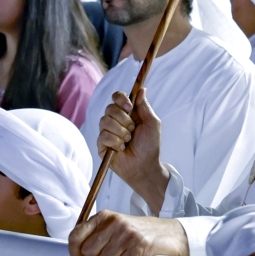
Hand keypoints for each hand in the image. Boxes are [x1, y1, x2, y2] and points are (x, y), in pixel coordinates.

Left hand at [62, 211, 188, 255]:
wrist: (172, 234)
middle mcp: (113, 222)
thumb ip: (86, 252)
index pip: (74, 237)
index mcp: (103, 217)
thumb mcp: (110, 238)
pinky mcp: (140, 245)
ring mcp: (127, 233)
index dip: (75, 254)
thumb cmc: (138, 236)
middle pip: (88, 253)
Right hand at [96, 88, 169, 212]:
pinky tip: (121, 148)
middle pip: (110, 108)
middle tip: (132, 130)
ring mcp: (107, 132)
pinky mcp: (101, 144)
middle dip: (123, 119)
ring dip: (120, 132)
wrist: (145, 166)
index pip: (116, 97)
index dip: (121, 99)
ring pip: (105, 121)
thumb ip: (145, 106)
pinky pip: (103, 136)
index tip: (129, 107)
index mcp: (127, 113)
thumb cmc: (150, 146)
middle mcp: (115, 120)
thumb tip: (141, 89)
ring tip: (128, 141)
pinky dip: (115, 142)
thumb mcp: (152, 124)